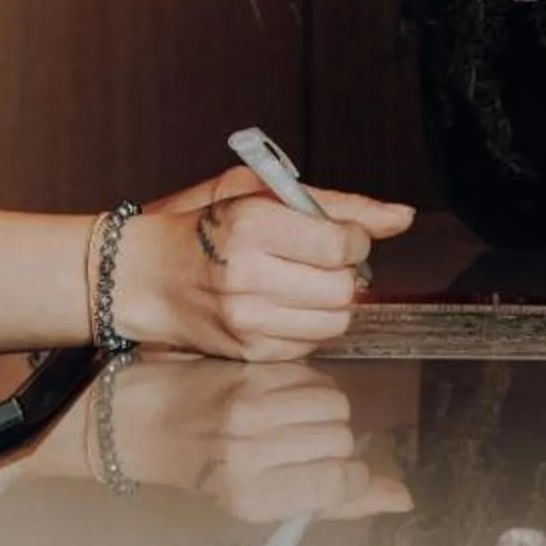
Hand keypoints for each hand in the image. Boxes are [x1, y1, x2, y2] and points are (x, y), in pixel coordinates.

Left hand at [106, 360, 410, 522]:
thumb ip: (335, 503)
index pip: (340, 482)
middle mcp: (252, 455)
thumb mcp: (264, 502)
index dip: (350, 475)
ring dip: (327, 412)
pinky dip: (310, 386)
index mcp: (255, 498)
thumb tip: (403, 499)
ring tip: (296, 419)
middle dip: (334, 443)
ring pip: (335, 404)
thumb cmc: (208, 472)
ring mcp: (251, 410)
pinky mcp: (250, 374)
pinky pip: (314, 376)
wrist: (144, 424)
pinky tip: (285, 395)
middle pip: (341, 440)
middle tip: (300, 446)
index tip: (334, 472)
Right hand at [116, 175, 413, 361]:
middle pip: (343, 287)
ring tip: (304, 284)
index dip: (354, 238)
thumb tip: (402, 216)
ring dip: (332, 302)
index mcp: (250, 224)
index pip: (340, 241)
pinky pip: (312, 344)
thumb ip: (336, 202)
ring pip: (335, 321)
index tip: (340, 234)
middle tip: (322, 260)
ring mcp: (247, 320)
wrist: (143, 277)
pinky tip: (284, 306)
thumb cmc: (202, 228)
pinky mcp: (249, 352)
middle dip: (345, 272)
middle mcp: (248, 274)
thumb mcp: (258, 192)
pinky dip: (309, 325)